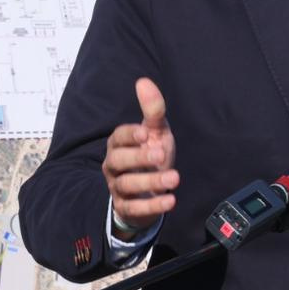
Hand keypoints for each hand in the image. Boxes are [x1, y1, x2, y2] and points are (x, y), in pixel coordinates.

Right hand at [101, 77, 178, 236]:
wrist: (149, 190)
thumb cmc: (151, 155)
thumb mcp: (155, 132)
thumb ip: (152, 110)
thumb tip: (143, 81)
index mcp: (119, 144)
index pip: (118, 137)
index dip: (129, 135)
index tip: (145, 133)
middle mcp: (114, 165)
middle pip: (118, 161)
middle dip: (138, 157)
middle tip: (161, 154)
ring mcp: (118, 187)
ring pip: (126, 185)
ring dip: (150, 181)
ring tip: (175, 178)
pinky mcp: (127, 208)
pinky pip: (134, 209)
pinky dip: (152, 206)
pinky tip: (170, 201)